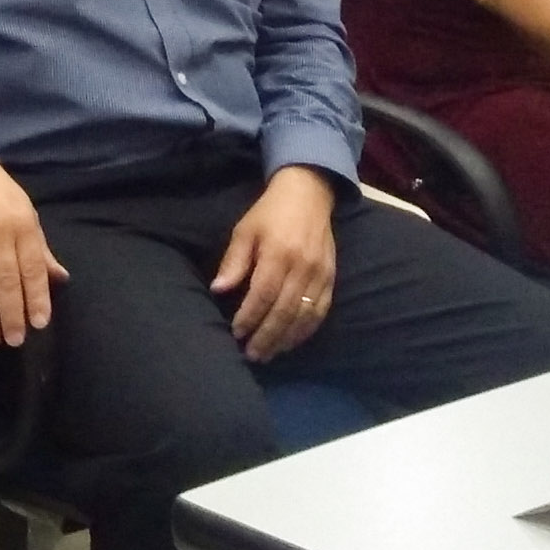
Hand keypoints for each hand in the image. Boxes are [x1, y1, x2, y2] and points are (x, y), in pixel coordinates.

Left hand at [211, 166, 341, 361]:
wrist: (309, 194)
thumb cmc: (270, 213)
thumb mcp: (245, 231)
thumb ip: (234, 262)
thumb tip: (218, 290)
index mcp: (279, 253)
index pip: (263, 294)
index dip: (249, 317)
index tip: (236, 333)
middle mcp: (303, 267)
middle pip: (284, 311)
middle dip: (266, 337)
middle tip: (251, 355)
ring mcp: (320, 275)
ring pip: (304, 316)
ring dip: (285, 339)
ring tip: (268, 354)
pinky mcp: (331, 279)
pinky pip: (320, 312)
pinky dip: (305, 331)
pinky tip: (291, 342)